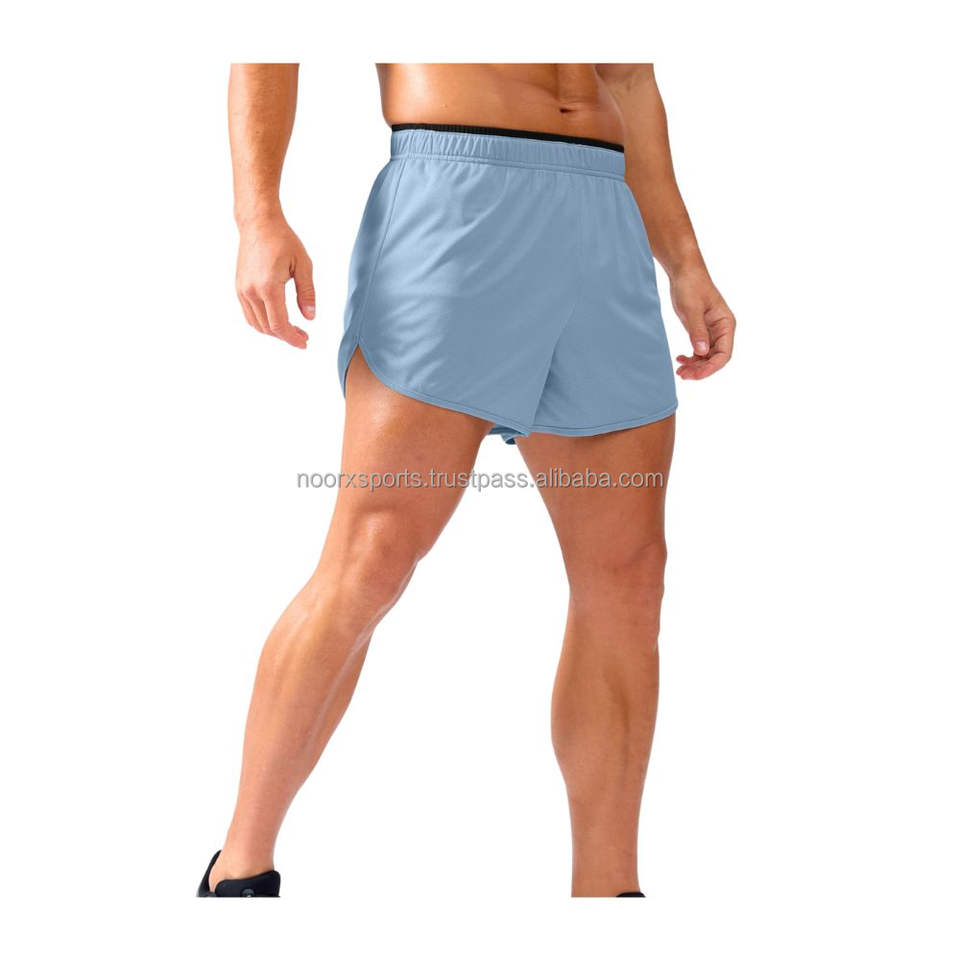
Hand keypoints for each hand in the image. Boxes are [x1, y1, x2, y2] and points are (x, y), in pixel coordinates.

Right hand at [235, 217, 314, 348]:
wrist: (258, 223)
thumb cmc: (282, 240)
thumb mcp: (303, 265)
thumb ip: (307, 293)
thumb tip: (310, 318)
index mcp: (268, 287)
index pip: (279, 324)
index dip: (292, 338)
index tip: (304, 342)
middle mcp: (251, 291)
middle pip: (267, 328)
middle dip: (286, 336)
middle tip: (303, 337)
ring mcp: (242, 290)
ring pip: (256, 324)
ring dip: (273, 331)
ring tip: (291, 330)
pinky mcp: (239, 287)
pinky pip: (249, 314)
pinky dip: (262, 322)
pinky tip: (276, 320)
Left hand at [669, 267, 734, 379]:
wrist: (684, 272)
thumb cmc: (691, 286)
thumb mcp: (692, 309)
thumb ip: (697, 331)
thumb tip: (702, 352)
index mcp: (726, 324)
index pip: (724, 354)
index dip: (711, 367)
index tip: (695, 375)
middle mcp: (722, 330)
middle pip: (716, 358)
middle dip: (701, 369)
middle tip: (682, 374)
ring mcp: (712, 331)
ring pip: (707, 356)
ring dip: (695, 365)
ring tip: (680, 370)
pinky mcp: (701, 330)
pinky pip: (700, 350)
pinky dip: (691, 357)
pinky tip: (680, 358)